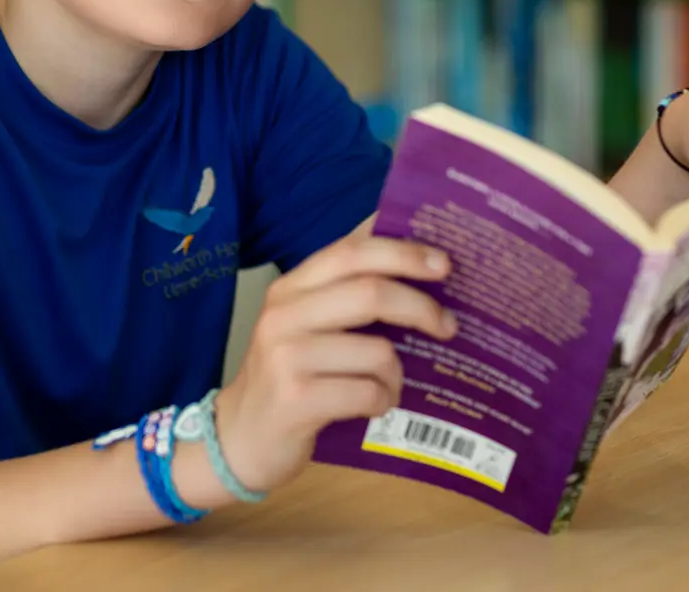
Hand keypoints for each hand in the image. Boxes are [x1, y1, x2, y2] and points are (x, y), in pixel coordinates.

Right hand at [214, 216, 454, 493]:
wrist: (240, 436)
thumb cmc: (288, 373)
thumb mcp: (306, 323)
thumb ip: (346, 291)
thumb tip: (413, 257)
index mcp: (290, 287)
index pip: (350, 252)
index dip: (401, 253)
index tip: (443, 263)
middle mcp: (283, 314)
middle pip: (369, 293)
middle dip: (420, 307)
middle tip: (448, 326)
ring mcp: (286, 357)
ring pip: (376, 351)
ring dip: (397, 373)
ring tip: (389, 385)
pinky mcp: (296, 400)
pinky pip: (366, 392)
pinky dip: (383, 400)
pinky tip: (373, 406)